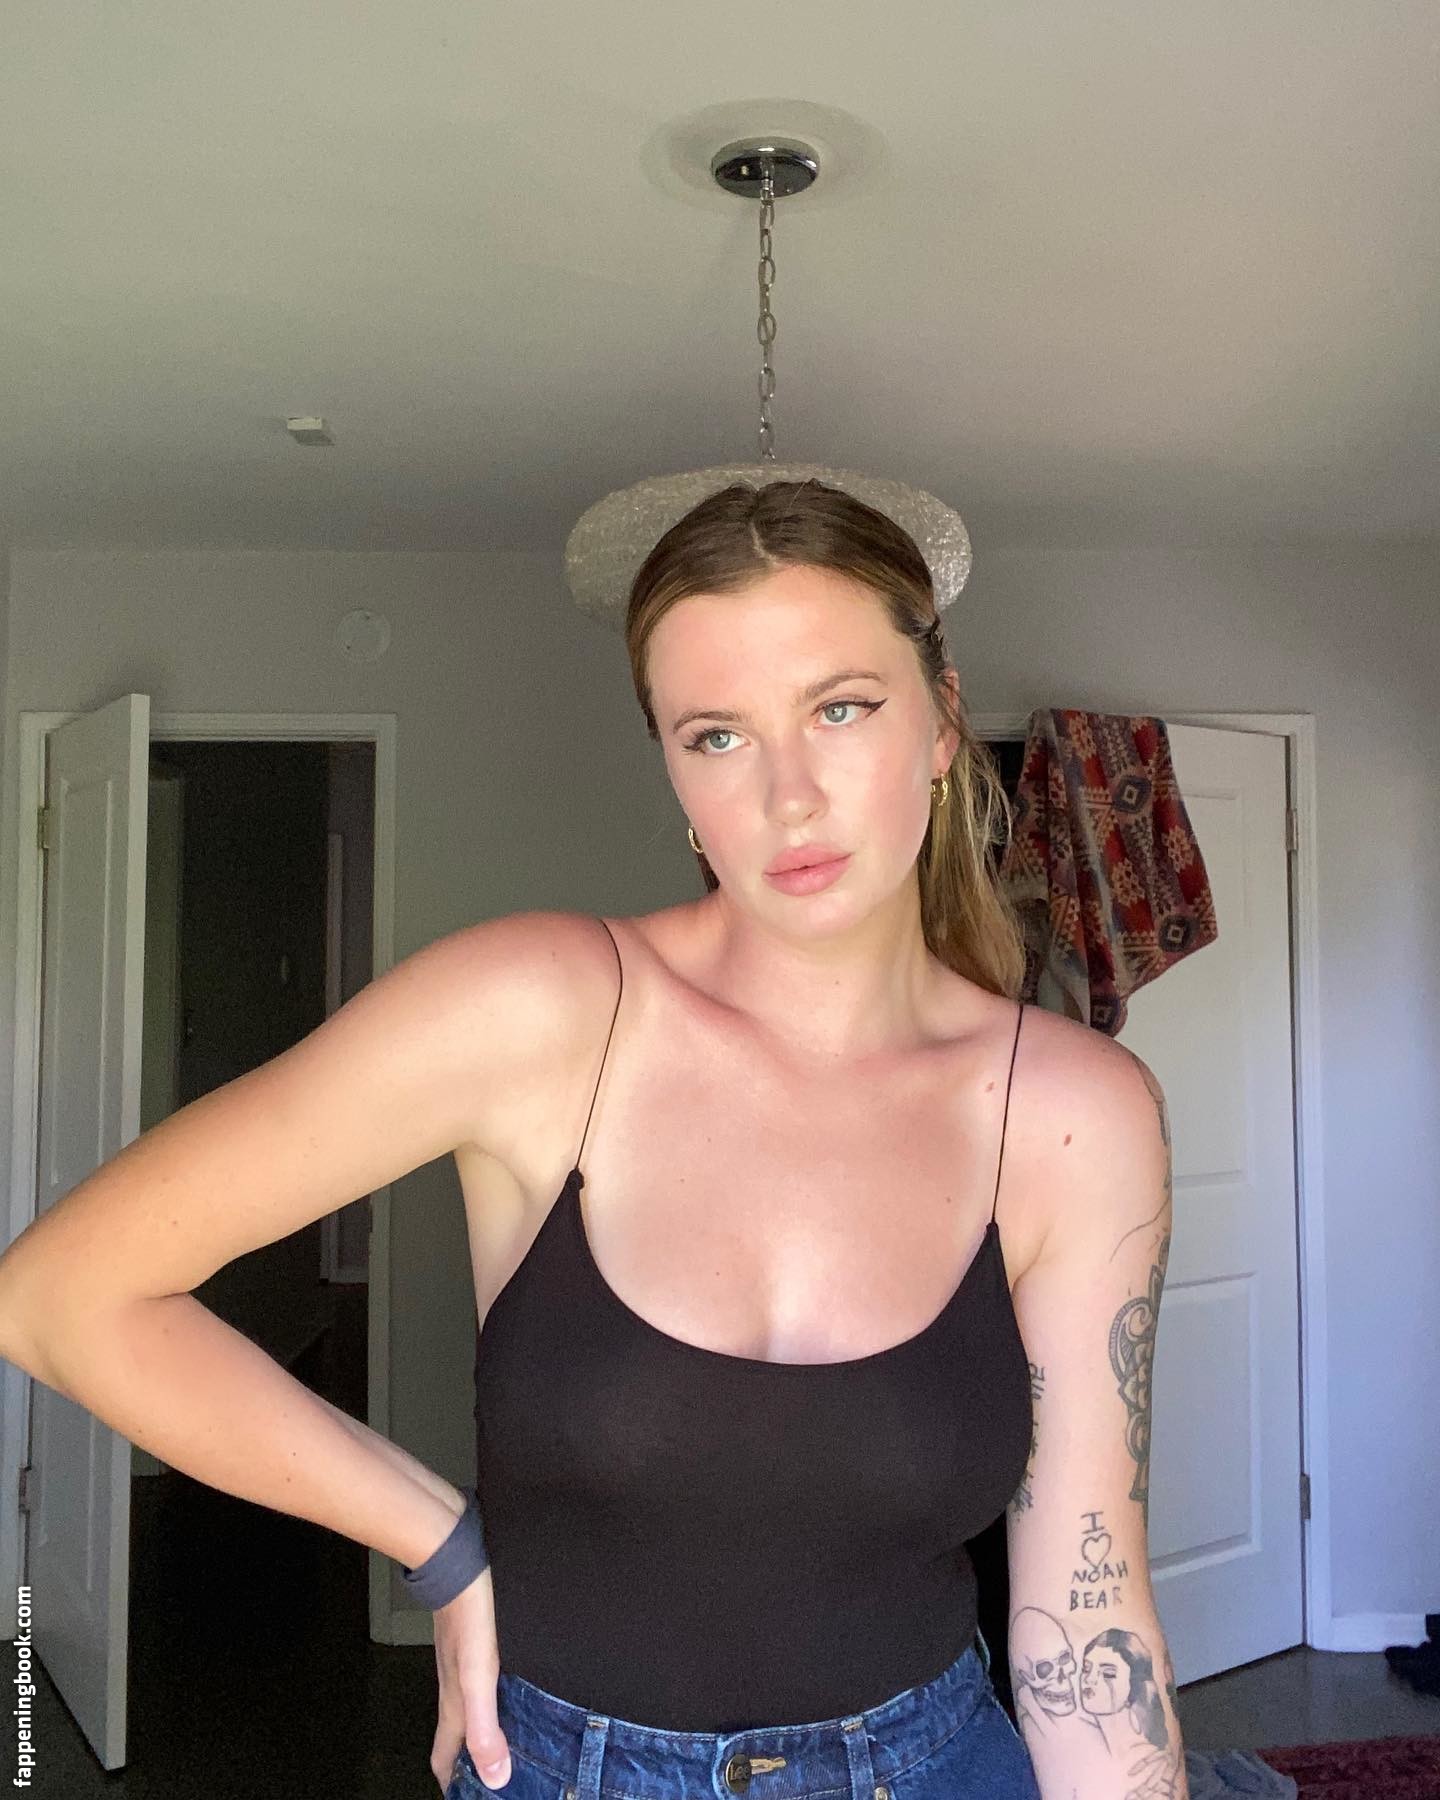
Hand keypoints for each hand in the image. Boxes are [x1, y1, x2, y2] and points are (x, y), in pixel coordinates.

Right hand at [431, 1561, 511, 1793]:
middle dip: (469, 1760)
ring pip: (469, 1709)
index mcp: (454, 1703)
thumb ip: (485, 1726)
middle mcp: (455, 1687)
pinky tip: (512, 1690)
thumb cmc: (468, 1618)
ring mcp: (462, 1664)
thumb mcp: (479, 1677)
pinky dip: (493, 1698)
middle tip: (493, 1776)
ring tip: (506, 1742)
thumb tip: (496, 1777)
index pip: (445, 1755)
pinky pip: (481, 1683)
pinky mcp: (473, 1644)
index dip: (451, 1782)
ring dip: (482, 1729)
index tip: (462, 1799)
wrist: (457, 1563)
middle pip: (457, 1735)